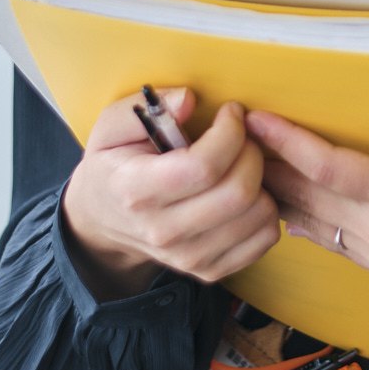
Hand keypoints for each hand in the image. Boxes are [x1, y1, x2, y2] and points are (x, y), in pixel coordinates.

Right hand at [61, 89, 280, 295]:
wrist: (103, 220)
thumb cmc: (115, 164)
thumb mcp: (112, 125)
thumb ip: (149, 105)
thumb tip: (189, 100)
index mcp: (136, 191)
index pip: (203, 167)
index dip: (230, 131)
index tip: (231, 112)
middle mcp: (163, 231)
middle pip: (238, 192)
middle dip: (251, 151)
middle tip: (241, 136)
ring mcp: (188, 257)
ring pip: (258, 215)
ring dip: (262, 179)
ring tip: (240, 163)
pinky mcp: (210, 269)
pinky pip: (264, 237)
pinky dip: (265, 209)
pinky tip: (244, 191)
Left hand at [246, 109, 368, 347]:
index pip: (331, 168)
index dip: (290, 142)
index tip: (260, 118)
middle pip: (305, 193)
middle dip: (266, 162)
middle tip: (233, 132)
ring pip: (308, 218)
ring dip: (275, 190)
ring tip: (245, 161)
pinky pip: (324, 237)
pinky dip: (298, 216)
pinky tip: (285, 203)